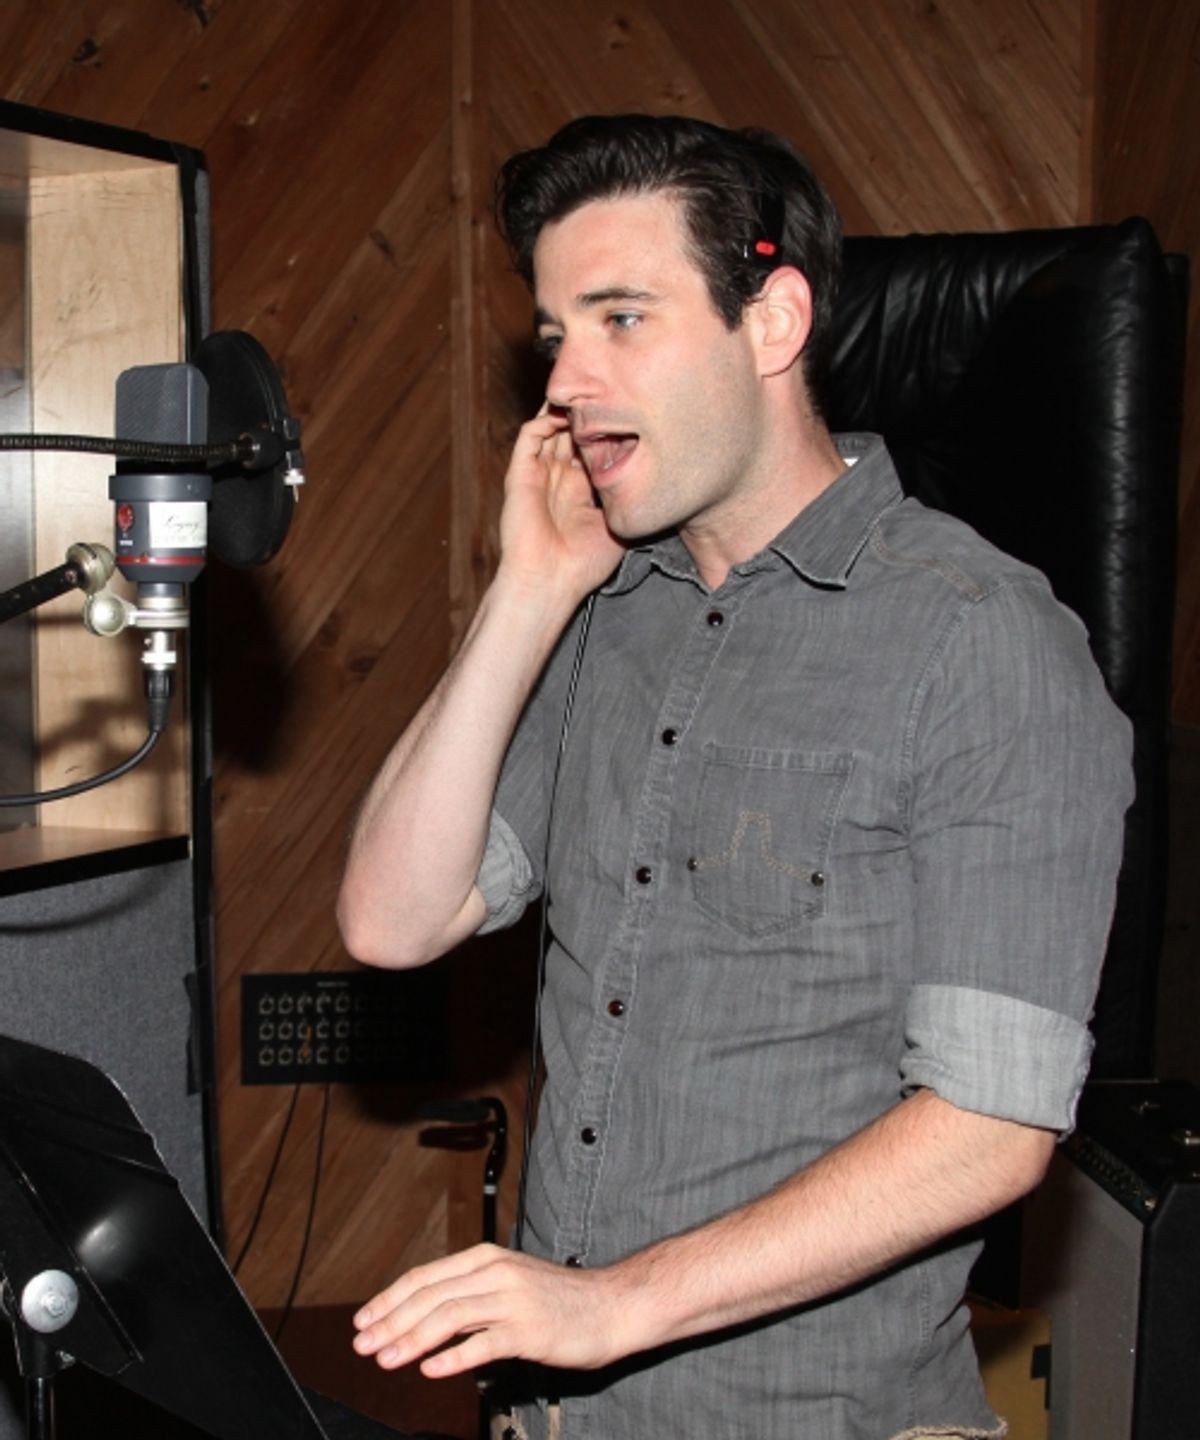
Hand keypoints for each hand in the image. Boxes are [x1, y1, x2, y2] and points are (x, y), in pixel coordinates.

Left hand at [352, 1243, 628, 1378]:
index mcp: (486, 1259)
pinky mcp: (529, 1330)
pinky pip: (483, 1343)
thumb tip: (423, 1317)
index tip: (364, 1321)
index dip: (389, 1299)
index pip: (425, 1277)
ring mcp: (512, 1300)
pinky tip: (431, 1370)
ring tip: (386, 1359)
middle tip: (363, 1345)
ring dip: (411, 1338)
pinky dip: (452, 1357)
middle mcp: (495, 1273)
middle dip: (390, 1320)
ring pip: (449, 1316)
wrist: (611, 1306)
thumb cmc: (559, 1300)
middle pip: (430, 1295)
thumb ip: (470, 1295)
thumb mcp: (509, 1283)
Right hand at [497, 407, 624, 605]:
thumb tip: (649, 477)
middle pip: (571, 434)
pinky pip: (530, 435)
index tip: (632, 415)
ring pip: (550, 429)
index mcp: (580, 492)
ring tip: (588, 393)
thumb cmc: (582, 565)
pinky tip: (567, 413)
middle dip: (589, 415)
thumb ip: (626, 501)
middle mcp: (558, 480)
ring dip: (567, 410)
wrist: (548, 581)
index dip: (609, 433)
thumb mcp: (619, 529)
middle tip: (610, 393)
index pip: (592, 451)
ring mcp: (538, 475)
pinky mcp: (520, 473)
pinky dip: (546, 418)